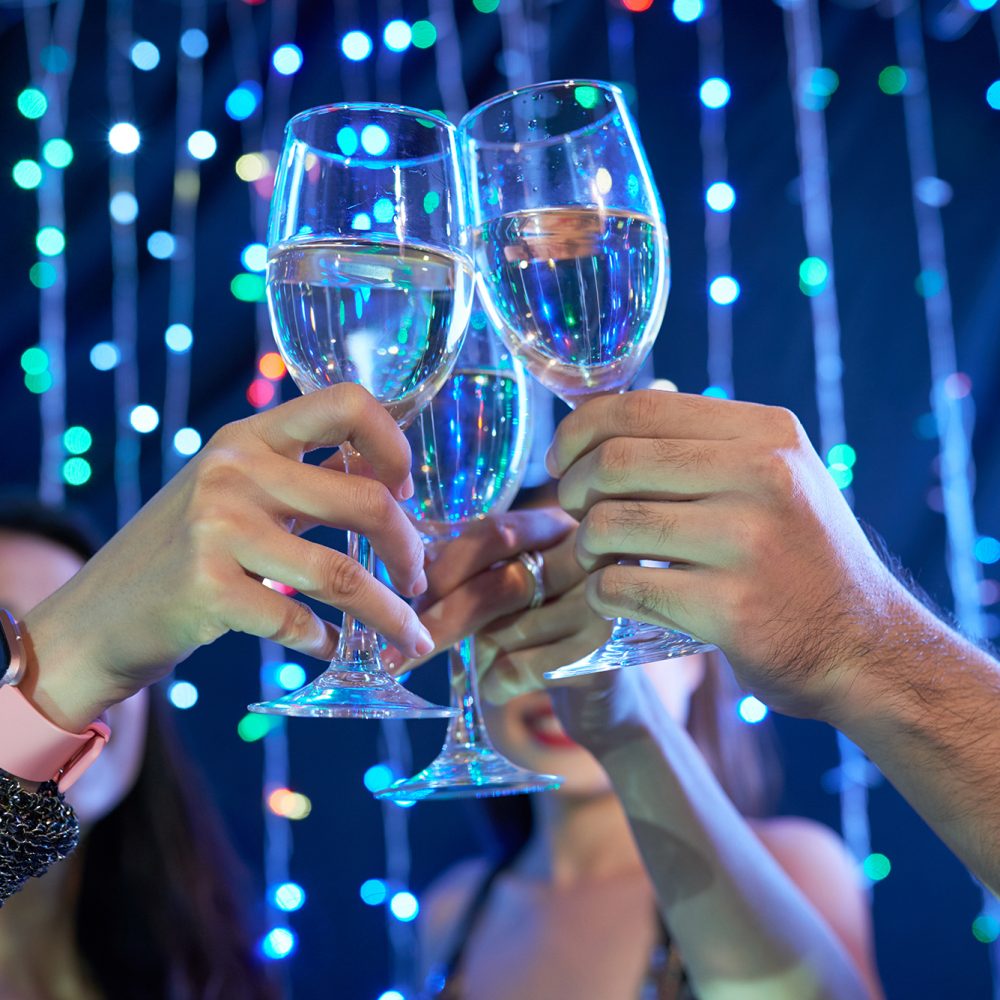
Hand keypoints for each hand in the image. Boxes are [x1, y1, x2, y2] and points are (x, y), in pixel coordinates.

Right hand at [21, 384, 432, 729]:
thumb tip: (386, 482)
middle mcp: (233, 469)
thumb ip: (296, 479)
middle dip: (409, 548)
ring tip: (410, 632)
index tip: (405, 490)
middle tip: (419, 578)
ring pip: (343, 573)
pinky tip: (333, 648)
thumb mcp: (229, 492)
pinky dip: (329, 642)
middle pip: (364, 500)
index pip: (346, 403)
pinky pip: (298, 622)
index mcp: (247, 436)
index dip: (394, 444)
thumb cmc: (177, 556)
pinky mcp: (207, 588)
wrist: (91, 620)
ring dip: (390, 612)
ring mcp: (217, 527)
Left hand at [383, 508, 611, 699]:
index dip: (446, 566)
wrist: (606, 697)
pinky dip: (493, 685)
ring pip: (505, 632)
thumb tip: (409, 578)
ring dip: (477, 658)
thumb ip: (471, 572)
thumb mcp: (510, 591)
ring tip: (486, 666)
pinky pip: (518, 670)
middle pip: (500, 584)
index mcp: (559, 526)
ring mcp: (602, 604)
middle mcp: (589, 557)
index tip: (406, 597)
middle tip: (396, 653)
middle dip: (443, 620)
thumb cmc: (542, 635)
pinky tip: (500, 687)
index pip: (495, 533)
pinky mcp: (601, 655)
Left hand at [546, 390, 909, 719]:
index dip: (578, 430)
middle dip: (573, 489)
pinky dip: (602, 593)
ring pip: (610, 524)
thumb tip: (598, 413)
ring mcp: (749, 542)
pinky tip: (615, 597)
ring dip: (585, 545)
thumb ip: (699, 443)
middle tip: (575, 513)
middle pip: (614, 462)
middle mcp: (763, 475)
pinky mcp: (731, 608)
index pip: (638, 407)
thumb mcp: (774, 476)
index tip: (561, 461)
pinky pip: (622, 588)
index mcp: (766, 432)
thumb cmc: (800, 556)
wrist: (866, 646)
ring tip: (597, 558)